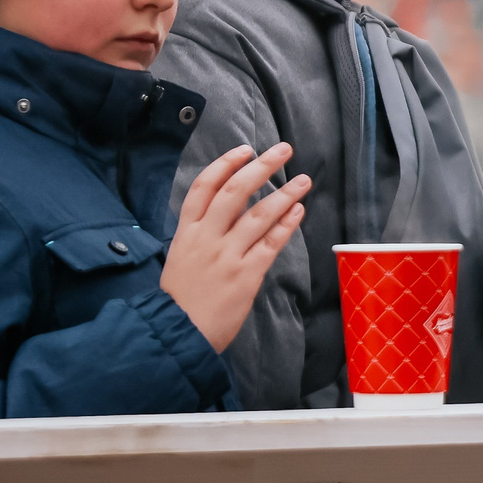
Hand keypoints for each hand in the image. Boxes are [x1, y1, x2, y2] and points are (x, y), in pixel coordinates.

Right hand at [162, 144, 310, 353]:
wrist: (178, 334)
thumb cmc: (179, 300)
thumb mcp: (179, 260)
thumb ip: (201, 237)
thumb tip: (225, 220)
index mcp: (186, 232)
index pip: (203, 187)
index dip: (224, 164)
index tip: (245, 149)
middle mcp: (207, 238)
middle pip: (235, 191)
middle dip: (261, 166)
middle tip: (283, 150)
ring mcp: (227, 255)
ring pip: (259, 214)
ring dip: (285, 193)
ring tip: (303, 179)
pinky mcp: (246, 274)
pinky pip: (271, 243)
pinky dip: (287, 224)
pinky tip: (298, 210)